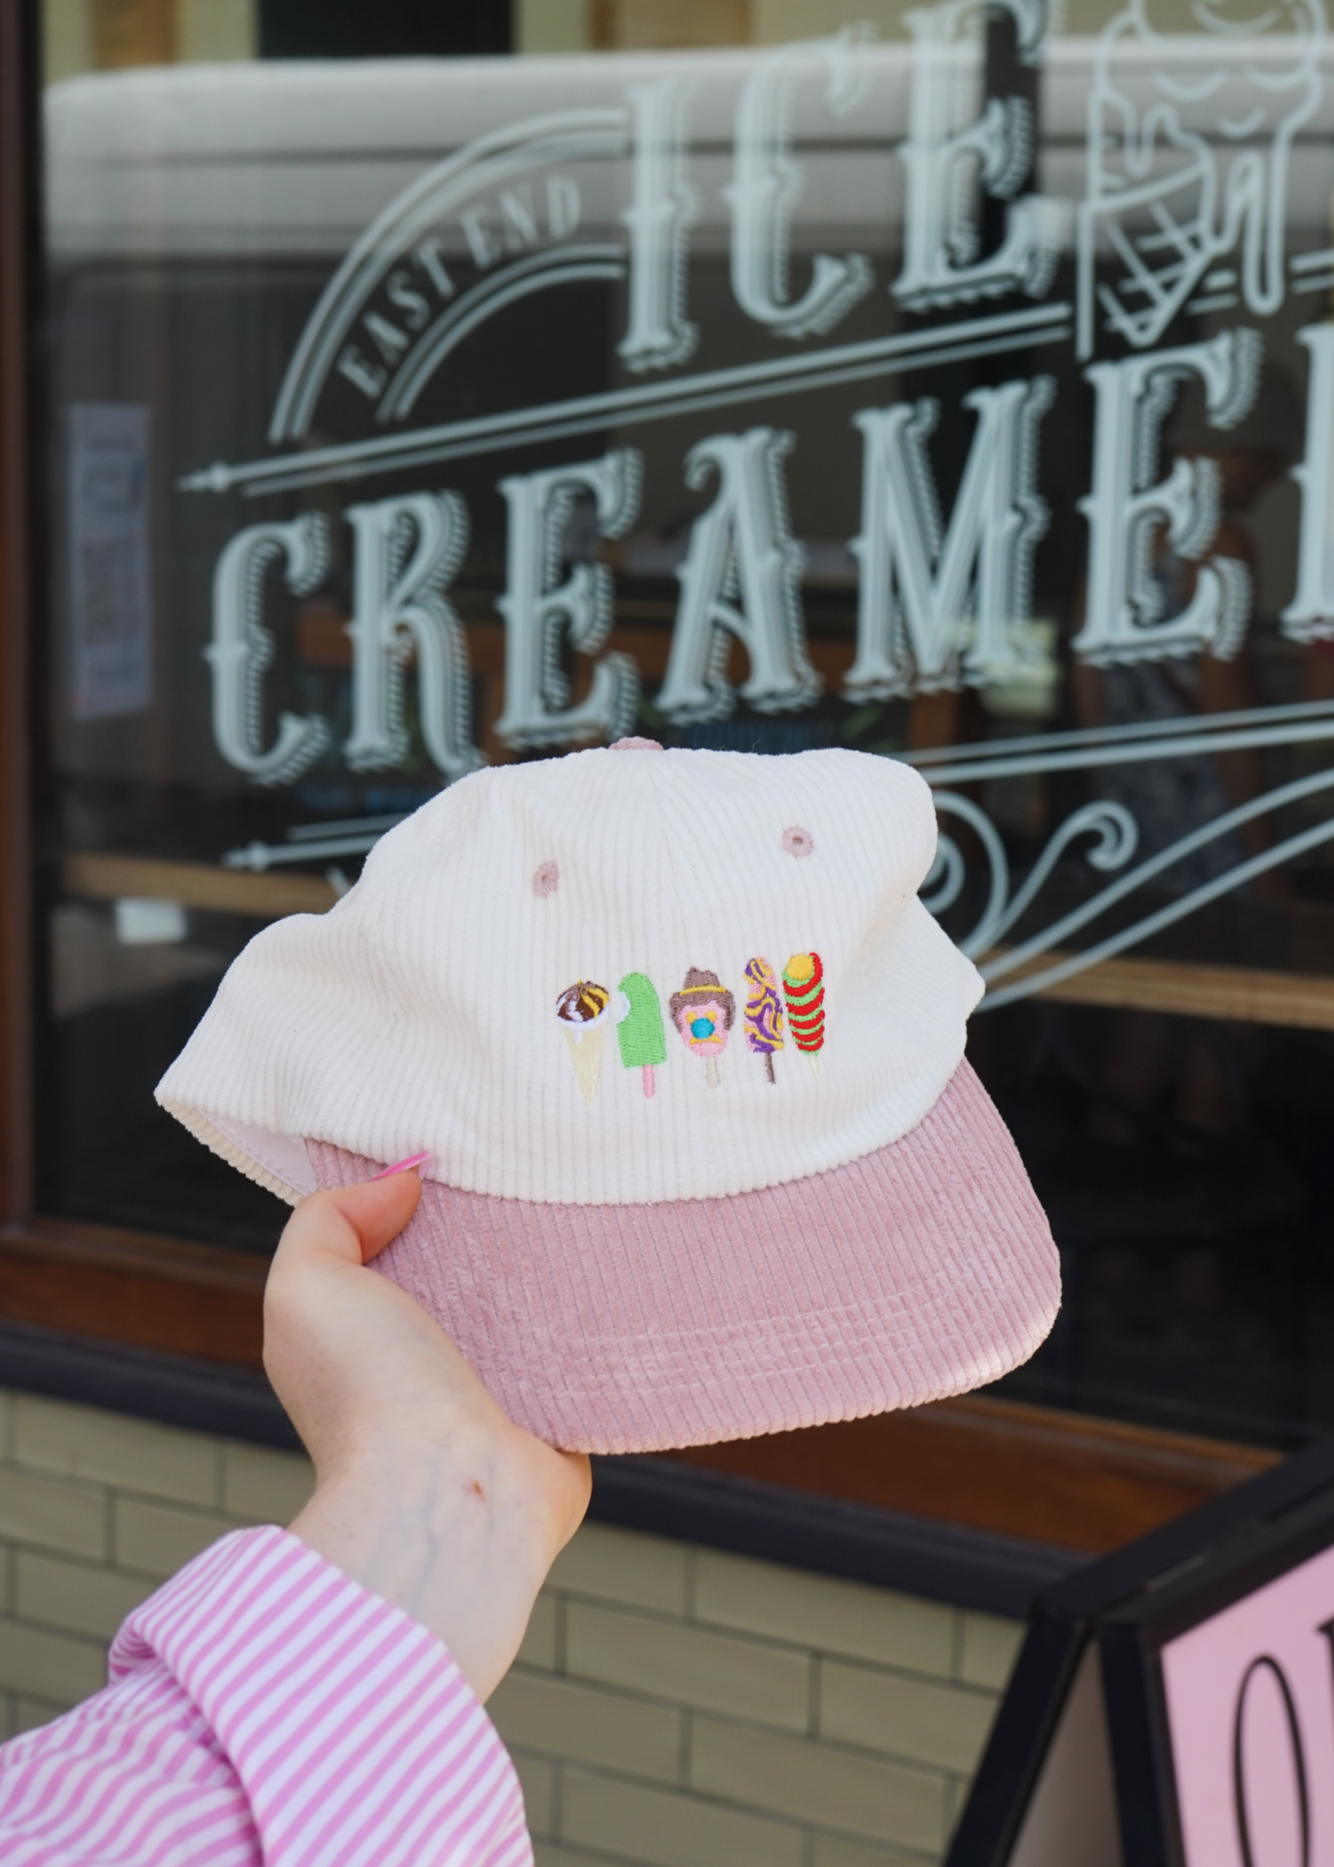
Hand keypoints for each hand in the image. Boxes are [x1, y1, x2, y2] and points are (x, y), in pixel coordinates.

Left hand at [264, 1167, 590, 1701]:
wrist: (451, 1490)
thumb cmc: (368, 1394)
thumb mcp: (305, 1286)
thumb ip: (326, 1218)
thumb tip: (401, 1183)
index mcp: (371, 1330)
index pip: (398, 1245)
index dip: (419, 1195)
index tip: (455, 1148)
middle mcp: (434, 1357)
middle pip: (472, 1265)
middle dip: (497, 1219)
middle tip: (529, 1162)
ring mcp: (503, 1384)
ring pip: (537, 1300)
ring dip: (559, 1261)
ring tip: (581, 1198)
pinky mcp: (566, 1407)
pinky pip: (592, 1343)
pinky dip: (606, 1309)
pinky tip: (621, 1263)